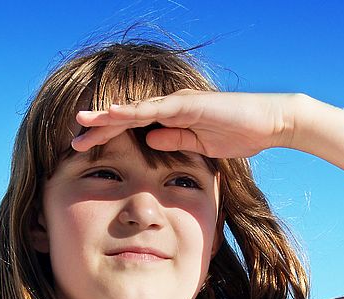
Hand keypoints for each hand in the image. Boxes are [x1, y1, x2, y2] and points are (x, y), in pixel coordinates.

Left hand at [71, 89, 301, 157]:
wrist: (270, 123)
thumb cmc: (240, 133)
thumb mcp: (200, 146)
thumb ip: (174, 141)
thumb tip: (148, 142)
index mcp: (171, 119)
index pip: (132, 129)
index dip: (108, 138)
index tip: (86, 150)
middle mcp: (169, 107)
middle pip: (126, 118)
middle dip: (99, 129)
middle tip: (73, 139)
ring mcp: (177, 104)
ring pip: (134, 110)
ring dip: (107, 117)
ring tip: (82, 122)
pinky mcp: (187, 104)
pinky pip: (155, 108)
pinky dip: (133, 111)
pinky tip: (113, 114)